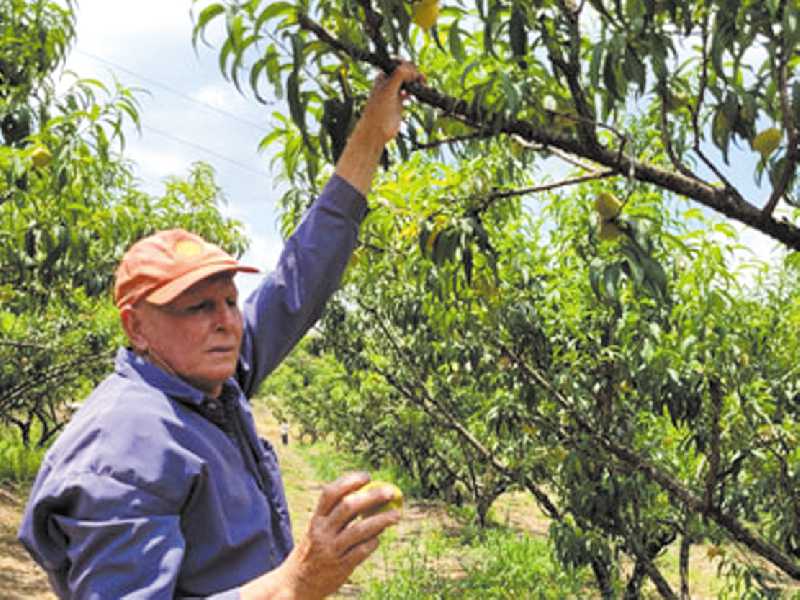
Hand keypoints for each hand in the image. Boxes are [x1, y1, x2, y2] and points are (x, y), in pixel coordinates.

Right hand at [242, 472, 400, 599]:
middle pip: (349, 507)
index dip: (349, 481)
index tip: (367, 476)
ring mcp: (331, 550)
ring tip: (396, 515)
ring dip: (381, 520)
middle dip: (372, 496)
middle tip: (391, 491)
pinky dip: (373, 542)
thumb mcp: (318, 530)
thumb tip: (371, 499)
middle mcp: (322, 532)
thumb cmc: (313, 551)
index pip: (330, 493)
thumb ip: (338, 516)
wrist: (296, 584)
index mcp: (316, 519)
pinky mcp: (340, 567)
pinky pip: (361, 551)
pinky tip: (378, 539)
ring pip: (359, 530)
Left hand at [334, 61, 423, 194]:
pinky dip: (415, 92)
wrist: (376, 131)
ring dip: (416, 81)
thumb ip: (398, 76)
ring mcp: (394, 92)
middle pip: (405, 71)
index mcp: (383, 76)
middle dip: (414, 72)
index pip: (397, 63)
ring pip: (408, 81)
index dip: (406, 64)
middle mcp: (389, 82)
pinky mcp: (399, 102)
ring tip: (422, 84)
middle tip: (420, 79)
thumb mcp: (388, 89)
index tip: (413, 72)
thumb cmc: (378, 110)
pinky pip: (410, 93)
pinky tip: (418, 95)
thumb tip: (410, 67)